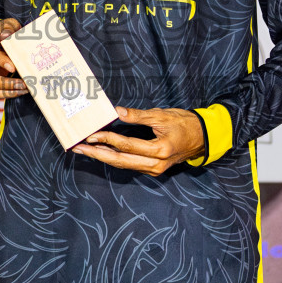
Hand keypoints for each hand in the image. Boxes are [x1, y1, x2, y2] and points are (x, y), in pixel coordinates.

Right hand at [0, 18, 28, 98]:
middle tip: (22, 84)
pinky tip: (19, 91)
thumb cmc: (2, 33)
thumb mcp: (6, 26)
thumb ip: (7, 28)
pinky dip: (5, 95)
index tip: (13, 68)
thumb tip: (7, 36)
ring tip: (24, 89)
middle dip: (4, 83)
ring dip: (6, 92)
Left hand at [72, 106, 205, 175]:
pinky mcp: (153, 169)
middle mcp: (156, 164)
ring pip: (123, 165)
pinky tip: (102, 152)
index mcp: (159, 150)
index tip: (90, 135)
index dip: (106, 139)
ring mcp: (154, 169)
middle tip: (78, 149)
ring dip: (103, 157)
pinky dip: (114, 158)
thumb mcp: (162, 115)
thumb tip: (117, 112)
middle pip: (120, 161)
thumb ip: (139, 116)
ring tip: (85, 151)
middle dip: (97, 154)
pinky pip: (130, 164)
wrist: (203, 138)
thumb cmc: (185, 123)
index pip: (126, 146)